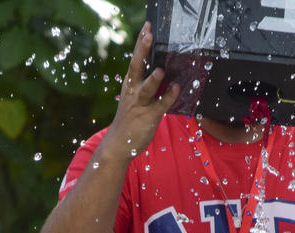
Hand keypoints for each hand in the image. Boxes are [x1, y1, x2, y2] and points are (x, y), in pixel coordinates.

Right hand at [104, 22, 179, 161]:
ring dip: (154, 79)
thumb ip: (146, 86)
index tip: (147, 27)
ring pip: (147, 88)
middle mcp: (133, 91)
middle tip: (149, 34)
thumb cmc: (129, 120)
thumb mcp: (134, 99)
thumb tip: (161, 73)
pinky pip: (160, 105)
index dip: (141, 43)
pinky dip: (169, 97)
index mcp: (130, 84)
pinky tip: (176, 88)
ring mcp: (140, 104)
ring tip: (161, 70)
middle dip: (143, 50)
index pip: (135, 59)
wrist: (119, 143)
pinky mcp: (149, 117)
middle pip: (137, 66)